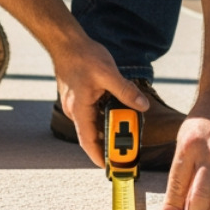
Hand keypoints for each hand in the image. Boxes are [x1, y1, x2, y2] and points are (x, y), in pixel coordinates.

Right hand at [53, 35, 149, 167]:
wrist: (66, 42)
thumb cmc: (83, 56)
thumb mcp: (109, 74)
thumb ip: (126, 92)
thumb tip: (143, 105)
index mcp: (80, 109)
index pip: (88, 141)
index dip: (98, 157)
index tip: (109, 168)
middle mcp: (75, 110)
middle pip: (91, 135)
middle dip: (108, 144)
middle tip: (127, 149)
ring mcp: (75, 104)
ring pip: (92, 124)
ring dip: (106, 129)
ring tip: (125, 132)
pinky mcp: (78, 97)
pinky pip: (91, 113)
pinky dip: (103, 117)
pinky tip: (116, 111)